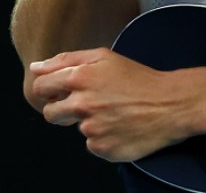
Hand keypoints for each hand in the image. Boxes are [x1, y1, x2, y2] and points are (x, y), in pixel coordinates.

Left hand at [30, 48, 191, 162]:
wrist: (170, 105)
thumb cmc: (138, 78)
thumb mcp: (103, 57)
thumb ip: (65, 60)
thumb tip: (36, 67)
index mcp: (80, 77)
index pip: (40, 88)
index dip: (47, 90)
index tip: (58, 92)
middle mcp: (83, 104)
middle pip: (50, 114)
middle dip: (62, 110)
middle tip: (87, 104)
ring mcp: (92, 129)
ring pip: (76, 128)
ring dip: (89, 122)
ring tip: (112, 113)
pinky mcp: (103, 149)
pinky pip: (92, 145)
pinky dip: (103, 138)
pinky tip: (119, 127)